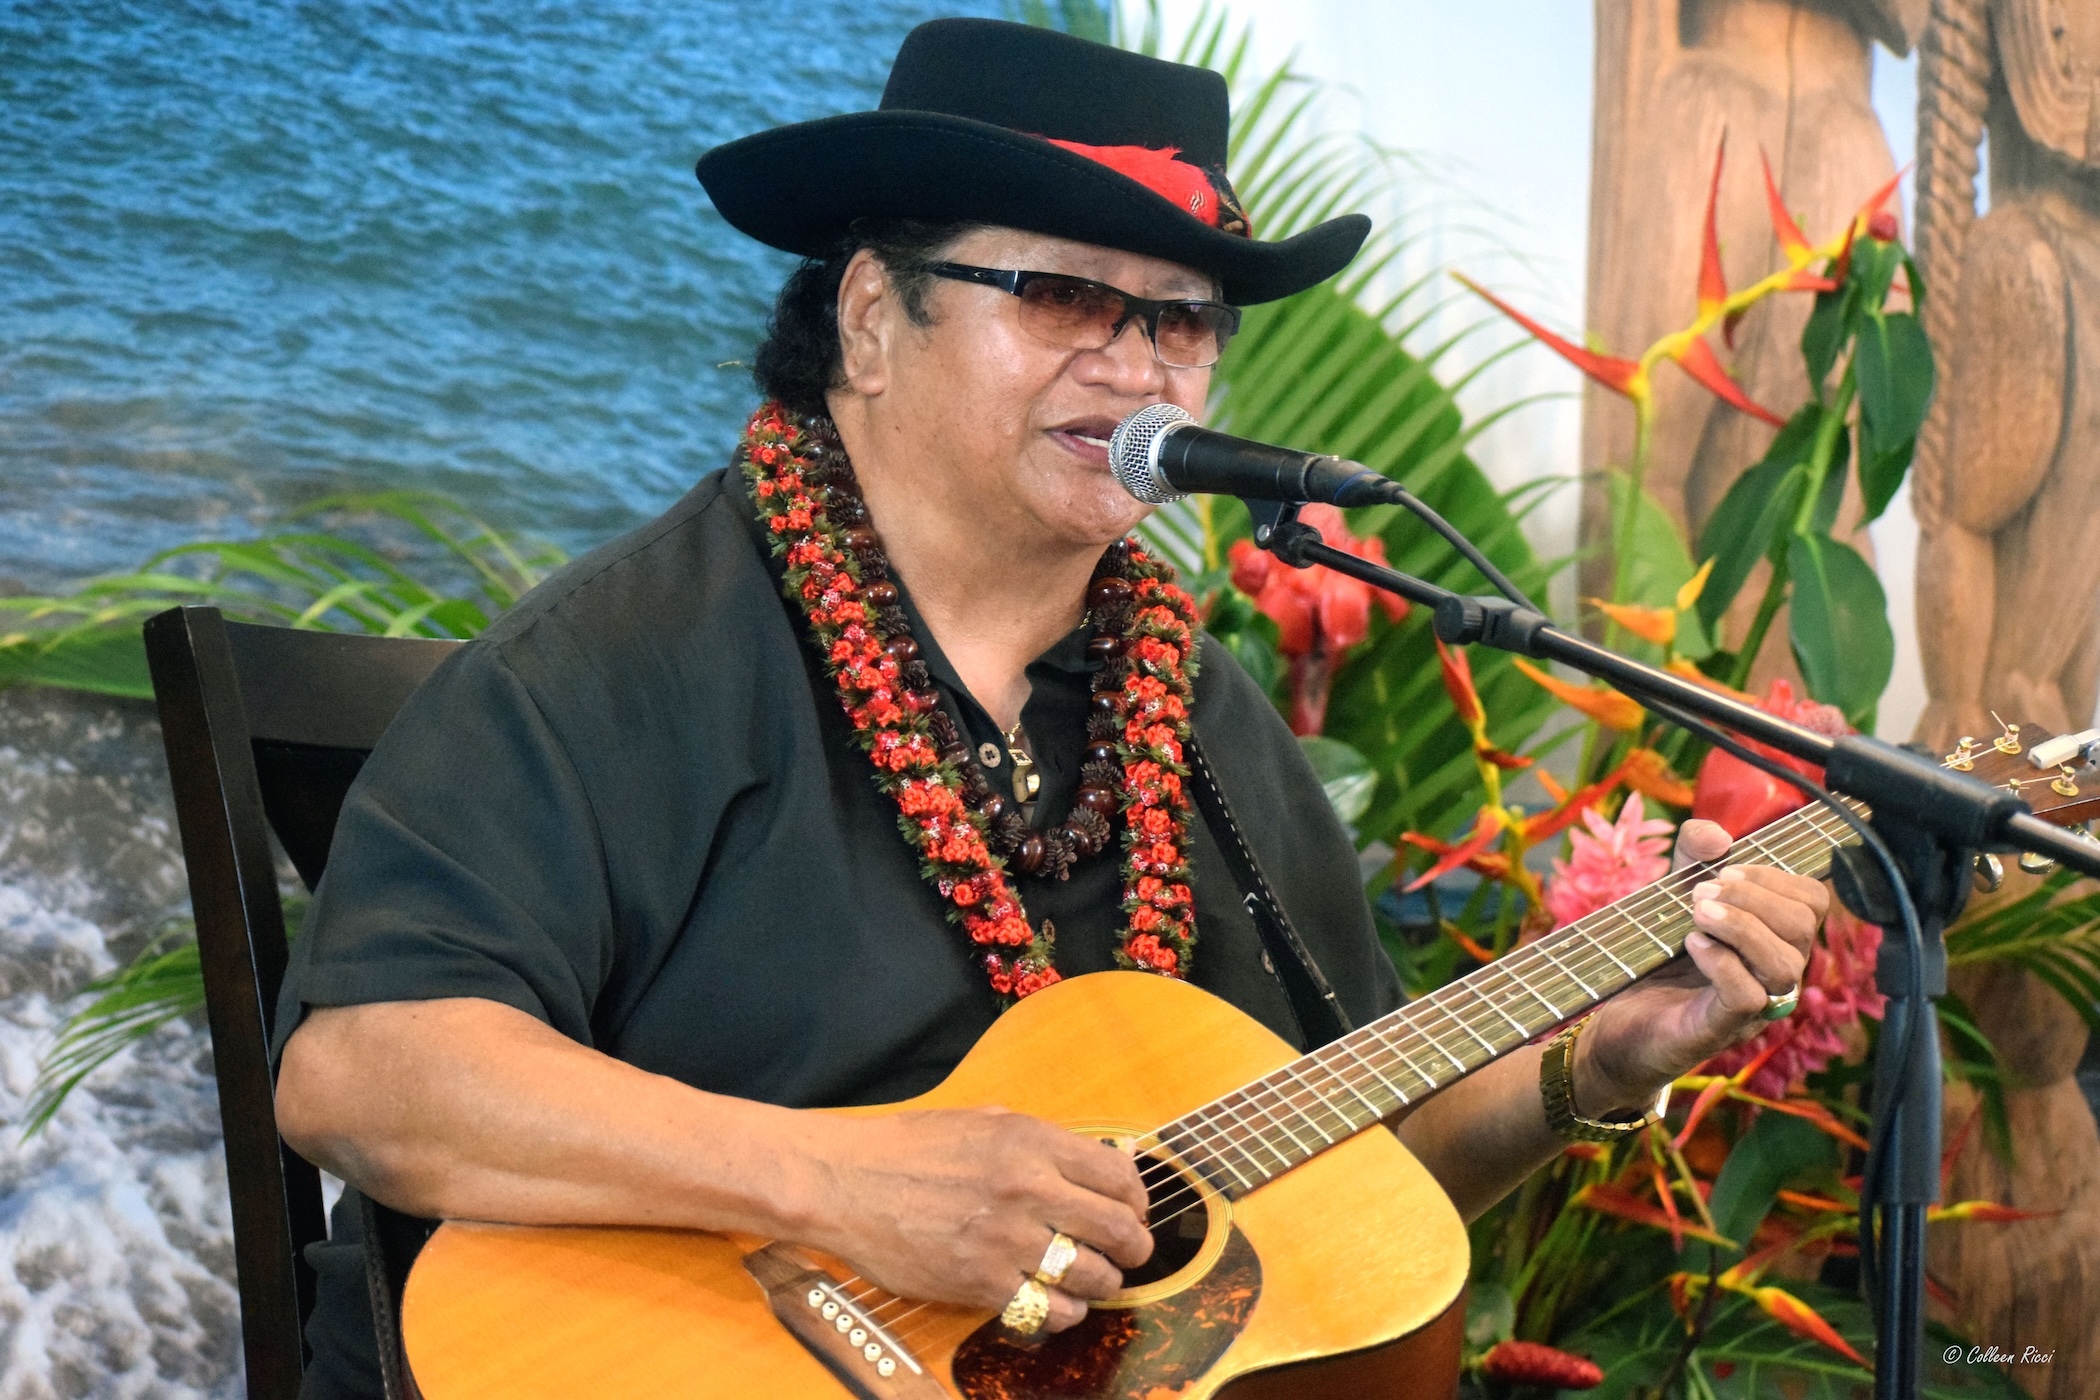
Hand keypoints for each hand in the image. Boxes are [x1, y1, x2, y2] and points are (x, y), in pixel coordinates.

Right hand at [798, 1107, 1153, 1332]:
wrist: (846, 1182)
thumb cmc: (912, 1147)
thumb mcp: (987, 1120)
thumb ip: (1050, 1141)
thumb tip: (1116, 1160)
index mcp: (1031, 1142)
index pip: (1120, 1178)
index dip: (1138, 1201)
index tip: (1135, 1213)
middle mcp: (1026, 1189)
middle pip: (1118, 1230)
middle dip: (1134, 1248)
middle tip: (1129, 1254)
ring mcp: (1004, 1239)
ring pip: (1091, 1276)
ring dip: (1103, 1283)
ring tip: (1094, 1280)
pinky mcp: (980, 1283)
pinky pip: (1049, 1311)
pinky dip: (1064, 1313)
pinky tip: (1057, 1302)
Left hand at [1575, 819, 1828, 1115]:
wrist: (1617, 1022)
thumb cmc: (1656, 957)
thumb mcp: (1672, 893)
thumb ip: (1693, 857)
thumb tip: (1716, 835)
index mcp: (1773, 937)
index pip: (1813, 901)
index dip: (1776, 877)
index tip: (1727, 868)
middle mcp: (1774, 973)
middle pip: (1804, 926)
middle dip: (1753, 897)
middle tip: (1702, 891)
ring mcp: (1753, 1006)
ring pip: (1784, 964)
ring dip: (1739, 926)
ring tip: (1696, 912)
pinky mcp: (1720, 1028)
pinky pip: (1747, 996)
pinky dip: (1721, 962)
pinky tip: (1693, 944)